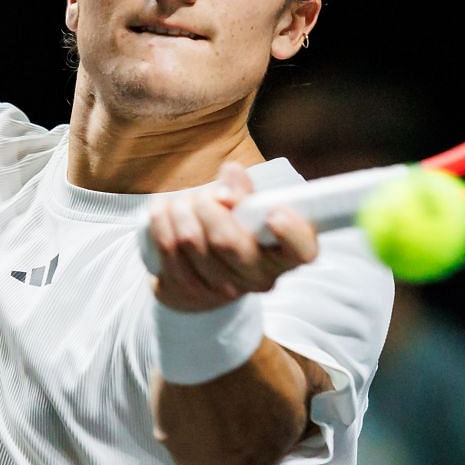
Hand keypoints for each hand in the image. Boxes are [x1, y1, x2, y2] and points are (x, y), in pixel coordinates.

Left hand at [148, 161, 319, 311]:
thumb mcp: (247, 210)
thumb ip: (244, 191)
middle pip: (228, 243)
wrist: (203, 277)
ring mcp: (223, 289)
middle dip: (208, 208)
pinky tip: (162, 211)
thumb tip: (231, 173)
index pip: (302, 251)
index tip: (275, 213)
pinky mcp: (188, 291)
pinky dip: (161, 223)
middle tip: (204, 197)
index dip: (292, 233)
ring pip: (191, 242)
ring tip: (181, 202)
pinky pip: (168, 250)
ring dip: (181, 211)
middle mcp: (258, 278)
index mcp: (284, 254)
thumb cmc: (234, 232)